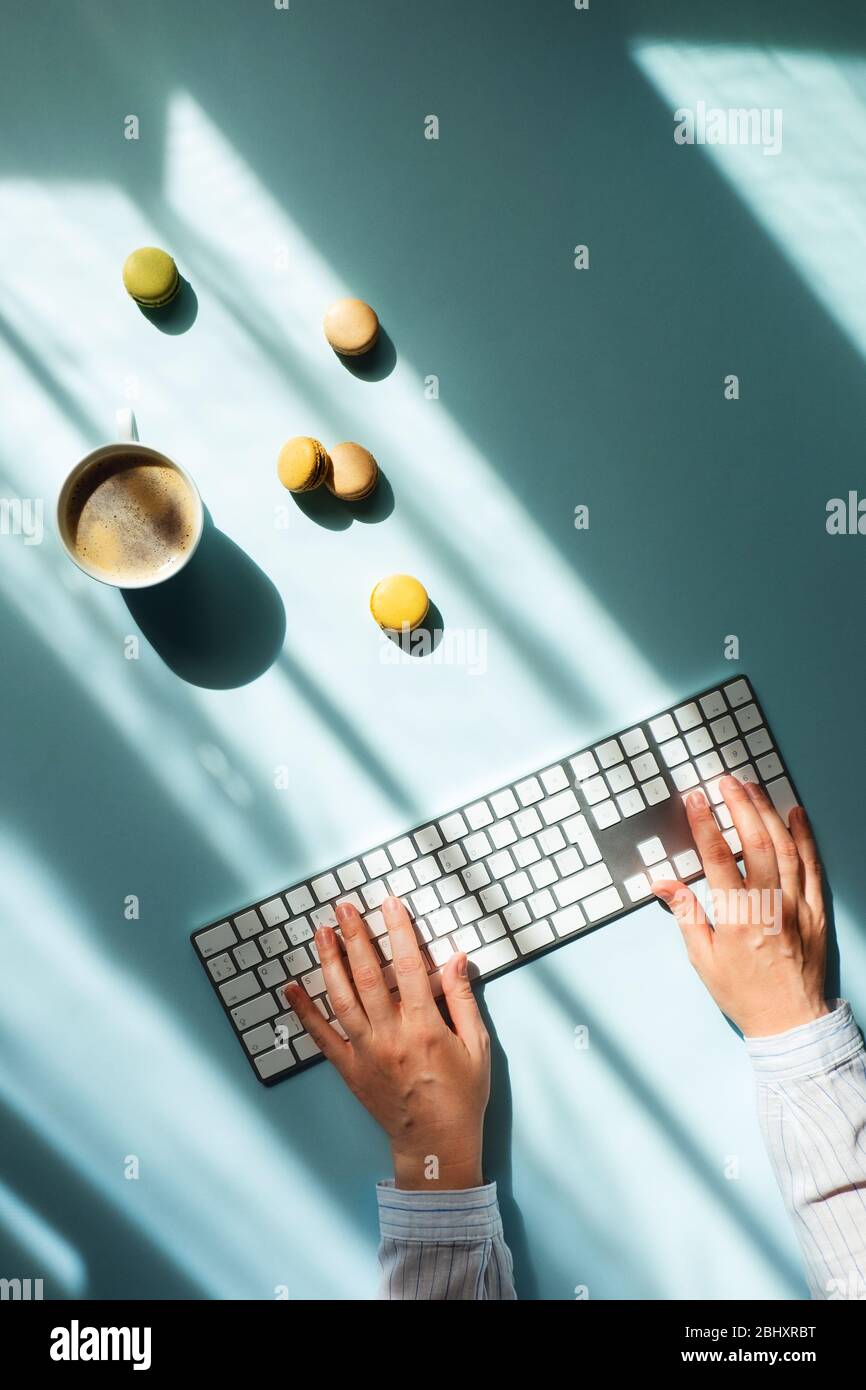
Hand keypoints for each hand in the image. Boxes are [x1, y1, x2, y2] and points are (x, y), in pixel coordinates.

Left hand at [284, 896, 490, 1189]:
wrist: (436, 1145)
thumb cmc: (462, 1095)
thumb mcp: (477, 1046)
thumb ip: (463, 999)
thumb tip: (456, 958)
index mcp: (425, 1027)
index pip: (410, 966)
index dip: (399, 930)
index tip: (389, 902)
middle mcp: (390, 1036)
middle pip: (368, 975)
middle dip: (355, 936)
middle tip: (344, 907)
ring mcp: (365, 1053)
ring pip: (341, 999)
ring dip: (329, 962)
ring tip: (321, 932)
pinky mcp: (349, 1069)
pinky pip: (321, 1036)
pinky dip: (303, 1011)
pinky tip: (290, 987)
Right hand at [653, 775, 828, 1036]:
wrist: (790, 1022)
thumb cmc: (743, 993)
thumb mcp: (702, 959)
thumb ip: (685, 913)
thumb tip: (662, 882)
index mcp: (737, 918)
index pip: (718, 859)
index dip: (706, 824)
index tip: (697, 798)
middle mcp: (770, 907)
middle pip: (756, 844)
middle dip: (740, 806)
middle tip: (727, 782)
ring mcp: (798, 907)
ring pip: (786, 849)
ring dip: (768, 813)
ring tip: (754, 788)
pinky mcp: (817, 911)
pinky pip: (814, 867)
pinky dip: (805, 837)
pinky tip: (796, 815)